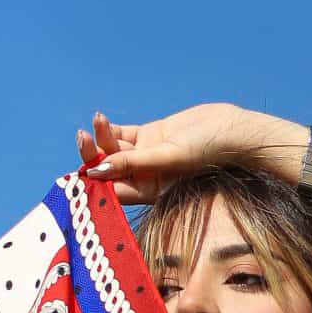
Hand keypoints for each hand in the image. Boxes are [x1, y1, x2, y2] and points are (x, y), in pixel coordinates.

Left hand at [73, 102, 305, 203]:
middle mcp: (144, 178)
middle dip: (93, 155)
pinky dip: (111, 129)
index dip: (92, 182)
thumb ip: (132, 164)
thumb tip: (96, 172)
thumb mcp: (167, 158)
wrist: (234, 131)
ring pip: (114, 149)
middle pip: (109, 168)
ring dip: (102, 137)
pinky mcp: (151, 137)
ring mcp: (147, 156)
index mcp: (148, 192)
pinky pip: (124, 135)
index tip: (77, 171)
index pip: (112, 191)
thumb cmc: (208, 152)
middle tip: (82, 138)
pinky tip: (101, 120)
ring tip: (96, 121)